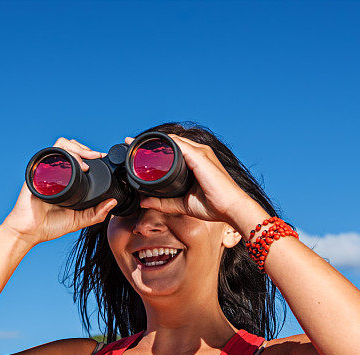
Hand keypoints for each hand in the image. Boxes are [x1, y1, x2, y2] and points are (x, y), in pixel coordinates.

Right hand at [1, 137, 117, 245]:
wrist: (29, 231)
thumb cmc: (49, 226)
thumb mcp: (79, 220)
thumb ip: (96, 214)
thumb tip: (113, 202)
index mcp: (66, 180)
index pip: (78, 157)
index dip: (90, 155)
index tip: (102, 158)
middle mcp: (56, 172)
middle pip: (71, 147)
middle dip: (86, 149)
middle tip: (97, 157)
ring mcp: (47, 170)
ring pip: (63, 145)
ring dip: (78, 148)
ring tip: (87, 160)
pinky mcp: (38, 171)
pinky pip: (52, 153)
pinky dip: (66, 153)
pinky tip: (76, 165)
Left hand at [125, 134, 254, 224]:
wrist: (230, 208)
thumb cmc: (212, 206)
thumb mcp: (181, 204)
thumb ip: (162, 202)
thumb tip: (143, 202)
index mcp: (194, 162)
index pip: (170, 150)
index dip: (153, 149)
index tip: (135, 150)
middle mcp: (197, 153)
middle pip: (169, 142)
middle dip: (148, 142)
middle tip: (129, 143)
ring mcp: (199, 153)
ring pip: (172, 141)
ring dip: (153, 141)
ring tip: (135, 142)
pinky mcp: (200, 157)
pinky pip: (180, 145)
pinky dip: (165, 144)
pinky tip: (151, 145)